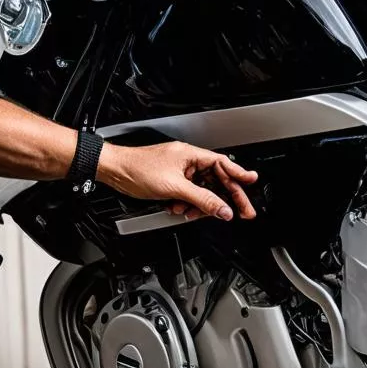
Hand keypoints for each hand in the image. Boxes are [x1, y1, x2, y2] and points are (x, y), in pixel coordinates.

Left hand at [97, 141, 257, 220]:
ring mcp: (180, 172)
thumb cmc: (137, 169)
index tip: (252, 182)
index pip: (223, 165)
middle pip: (215, 181)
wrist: (114, 172)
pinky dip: (186, 205)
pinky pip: (188, 195)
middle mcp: (188, 162)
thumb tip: (223, 209)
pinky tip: (179, 209)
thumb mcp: (175, 188)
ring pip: (201, 192)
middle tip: (239, 212)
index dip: (239, 175)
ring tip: (191, 212)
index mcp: (192, 155)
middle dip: (223, 199)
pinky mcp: (171, 182)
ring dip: (198, 205)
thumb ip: (202, 200)